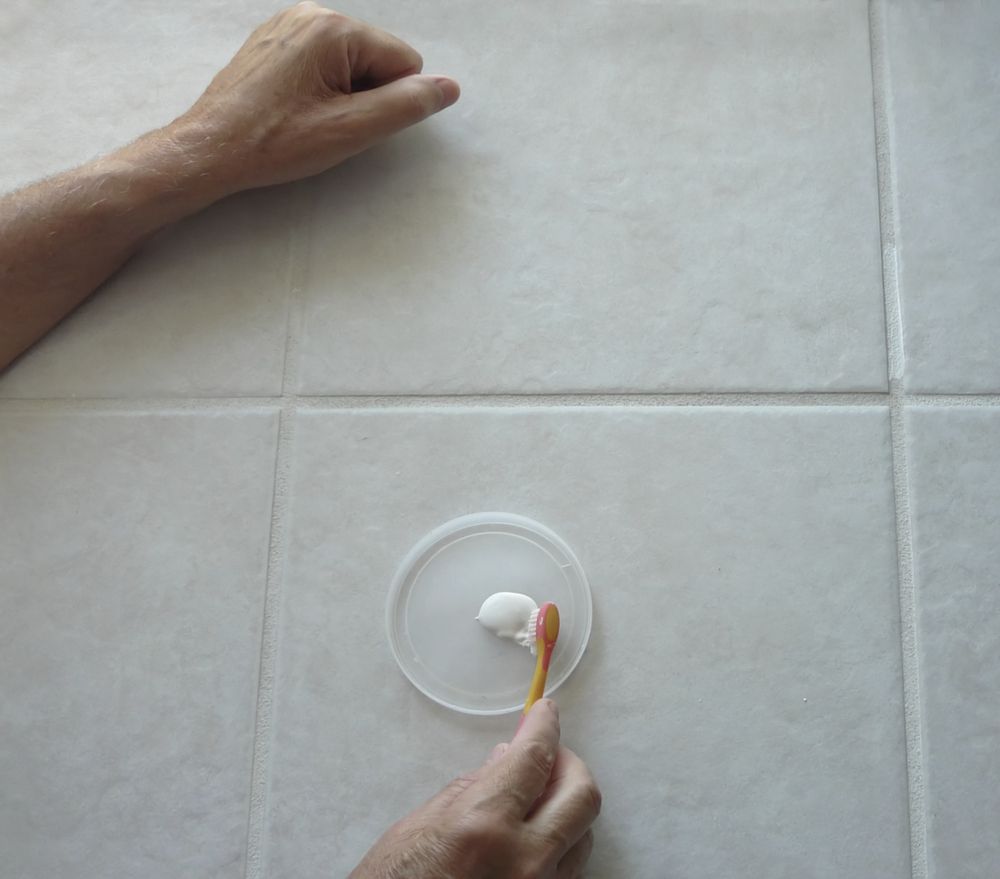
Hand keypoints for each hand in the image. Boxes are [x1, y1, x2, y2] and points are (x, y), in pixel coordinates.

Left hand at [169, 1, 459, 197]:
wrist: (210, 150)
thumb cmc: (274, 143)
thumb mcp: (350, 130)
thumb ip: (406, 106)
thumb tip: (449, 88)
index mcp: (333, 28)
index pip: (404, 62)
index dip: (387, 103)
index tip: (346, 122)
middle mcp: (311, 13)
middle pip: (377, 59)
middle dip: (364, 96)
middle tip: (325, 125)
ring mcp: (289, 24)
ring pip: (351, 64)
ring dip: (342, 95)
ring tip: (307, 120)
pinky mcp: (274, 41)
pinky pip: (322, 63)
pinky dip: (319, 89)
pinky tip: (292, 110)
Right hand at [350, 700, 600, 878]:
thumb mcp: (425, 824)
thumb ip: (475, 788)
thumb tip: (508, 758)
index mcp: (484, 826)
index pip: (534, 758)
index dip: (544, 726)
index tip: (546, 710)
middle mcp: (525, 860)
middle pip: (582, 796)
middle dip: (569, 764)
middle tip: (546, 753)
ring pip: (583, 834)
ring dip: (565, 806)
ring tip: (536, 796)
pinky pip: (568, 868)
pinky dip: (558, 842)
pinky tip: (533, 832)